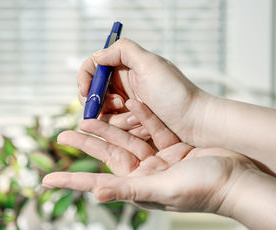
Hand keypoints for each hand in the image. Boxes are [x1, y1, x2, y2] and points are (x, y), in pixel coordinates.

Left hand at [43, 99, 255, 214]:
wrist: (236, 179)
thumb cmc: (201, 191)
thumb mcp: (161, 190)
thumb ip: (128, 190)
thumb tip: (96, 193)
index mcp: (135, 188)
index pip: (94, 182)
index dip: (70, 180)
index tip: (46, 179)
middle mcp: (142, 174)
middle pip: (106, 154)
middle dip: (85, 142)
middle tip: (62, 133)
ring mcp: (156, 159)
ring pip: (124, 138)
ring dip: (107, 126)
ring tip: (86, 114)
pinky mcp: (171, 147)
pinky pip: (149, 129)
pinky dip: (138, 117)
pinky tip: (127, 103)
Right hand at [78, 38, 211, 143]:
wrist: (194, 122)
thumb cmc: (176, 93)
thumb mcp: (150, 64)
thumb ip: (123, 51)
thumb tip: (99, 54)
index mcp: (125, 66)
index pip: (92, 67)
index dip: (85, 79)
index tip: (86, 92)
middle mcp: (123, 84)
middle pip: (93, 93)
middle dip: (101, 102)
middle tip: (117, 105)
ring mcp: (125, 104)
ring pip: (101, 113)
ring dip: (117, 118)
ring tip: (137, 119)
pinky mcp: (129, 123)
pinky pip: (113, 127)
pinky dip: (125, 127)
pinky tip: (142, 128)